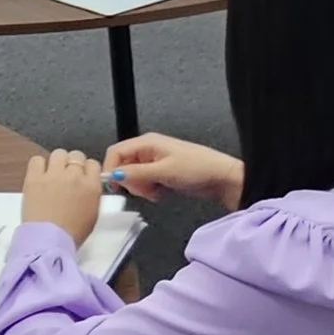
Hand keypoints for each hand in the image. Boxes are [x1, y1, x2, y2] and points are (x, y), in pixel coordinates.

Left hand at [21, 149, 102, 242]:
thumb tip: (88, 185)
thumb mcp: (93, 214)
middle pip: (76, 155)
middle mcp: (74, 176)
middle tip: (66, 176)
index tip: (81, 176)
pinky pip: (37, 160)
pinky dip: (38, 165)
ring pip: (58, 154)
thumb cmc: (72, 233)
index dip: (86, 169)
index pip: (93, 164)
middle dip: (72, 164)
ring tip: (52, 175)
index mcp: (91, 186)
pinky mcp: (34, 178)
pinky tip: (39, 176)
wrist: (49, 240)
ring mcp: (53, 175)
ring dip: (56, 162)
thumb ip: (92, 194)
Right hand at [104, 133, 245, 208]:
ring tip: (157, 190)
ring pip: (134, 178)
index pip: (116, 152)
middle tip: (146, 189)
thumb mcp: (164, 171)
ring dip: (142, 188)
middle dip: (131, 182)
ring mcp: (155, 163)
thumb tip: (113, 175)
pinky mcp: (161, 174)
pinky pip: (145, 184)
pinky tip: (162, 192)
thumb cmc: (198, 168)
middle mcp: (148, 151)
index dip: (112, 169)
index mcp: (147, 142)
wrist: (221, 178)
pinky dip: (150, 191)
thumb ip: (136, 173)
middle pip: (123, 166)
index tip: (116, 186)